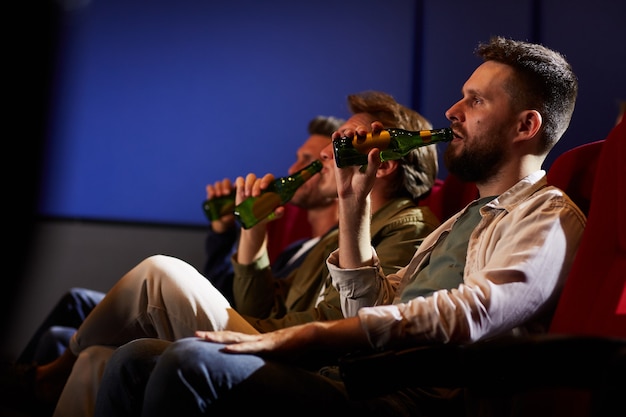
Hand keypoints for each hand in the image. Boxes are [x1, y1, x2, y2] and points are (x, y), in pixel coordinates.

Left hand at [195, 325, 311, 359]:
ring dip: (218, 338)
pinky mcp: (268, 345)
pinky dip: (237, 348)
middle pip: (229, 335)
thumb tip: (257, 370)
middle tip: (195, 334)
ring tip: (204, 338)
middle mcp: (254, 339)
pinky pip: (250, 347)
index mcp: (255, 342)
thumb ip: (264, 360)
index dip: (218, 338)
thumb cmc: (292, 347)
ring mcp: (260, 341)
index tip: (203, 338)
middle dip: (212, 336)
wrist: (307, 337)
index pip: (232, 338)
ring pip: (235, 339)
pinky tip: (226, 349)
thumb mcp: (274, 356)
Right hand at [206, 178, 235, 232]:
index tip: (234, 192)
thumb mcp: (238, 210)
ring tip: (219, 195)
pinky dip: (210, 190)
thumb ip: (239, 205)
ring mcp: (218, 190)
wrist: (224, 222)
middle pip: (226, 182)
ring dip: (218, 188)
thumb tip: (243, 203)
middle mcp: (227, 189)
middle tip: (226, 193)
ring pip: (218, 184)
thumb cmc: (233, 215)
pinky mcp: (211, 194)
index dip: (234, 185)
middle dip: (226, 186)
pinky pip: (210, 187)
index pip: (235, 182)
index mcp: (236, 191)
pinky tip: (212, 195)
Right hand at [234, 172, 284, 264]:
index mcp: (269, 192)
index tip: (263, 189)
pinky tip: (241, 193)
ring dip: (248, 184)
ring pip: (249, 178)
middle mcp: (260, 189)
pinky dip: (239, 184)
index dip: (266, 180)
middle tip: (255, 195)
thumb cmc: (263, 222)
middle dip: (256, 183)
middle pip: (258, 177)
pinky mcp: (240, 193)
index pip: (269, 179)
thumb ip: (275, 214)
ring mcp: (249, 190)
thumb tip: (282, 210)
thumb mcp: (269, 219)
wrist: (252, 228)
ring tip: (247, 195)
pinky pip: (238, 182)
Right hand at [331, 121, 383, 203]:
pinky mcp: (339, 153)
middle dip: (360, 130)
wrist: (351, 193)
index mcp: (372, 149)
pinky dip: (336, 137)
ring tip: (349, 134)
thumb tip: (374, 150)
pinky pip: (337, 143)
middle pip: (361, 133)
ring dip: (348, 132)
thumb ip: (373, 163)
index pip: (375, 135)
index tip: (376, 126)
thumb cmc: (364, 183)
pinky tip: (336, 135)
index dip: (376, 128)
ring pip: (349, 136)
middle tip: (361, 132)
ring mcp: (349, 149)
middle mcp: (361, 147)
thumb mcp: (370, 173)